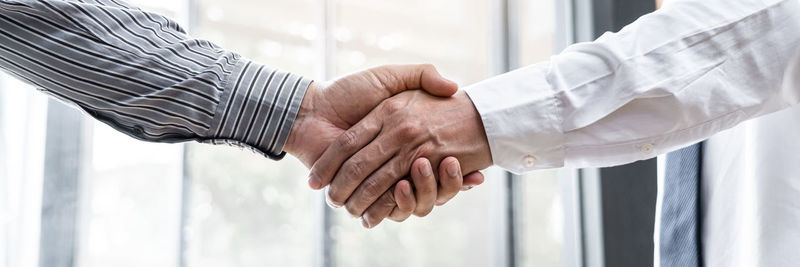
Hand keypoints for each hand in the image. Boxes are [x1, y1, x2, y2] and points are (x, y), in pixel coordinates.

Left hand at [283, 64, 483, 224]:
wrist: (310, 112)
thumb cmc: (348, 91)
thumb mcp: (391, 77)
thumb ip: (421, 75)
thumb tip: (454, 86)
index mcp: (402, 136)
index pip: (436, 156)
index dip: (455, 167)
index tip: (474, 169)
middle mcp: (394, 160)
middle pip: (428, 182)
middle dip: (444, 182)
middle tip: (455, 167)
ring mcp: (378, 178)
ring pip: (413, 198)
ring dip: (426, 192)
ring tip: (433, 170)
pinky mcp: (362, 193)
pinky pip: (388, 207)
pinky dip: (398, 206)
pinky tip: (406, 189)